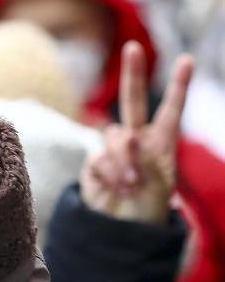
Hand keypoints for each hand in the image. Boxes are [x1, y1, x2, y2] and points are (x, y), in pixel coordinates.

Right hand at [81, 42, 193, 224]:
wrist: (122, 233)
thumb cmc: (147, 209)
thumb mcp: (157, 184)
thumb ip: (142, 156)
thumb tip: (124, 136)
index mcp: (162, 144)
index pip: (171, 111)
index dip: (179, 86)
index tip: (187, 59)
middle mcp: (137, 142)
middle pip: (133, 102)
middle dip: (134, 74)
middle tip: (133, 48)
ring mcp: (113, 152)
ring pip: (114, 137)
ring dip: (124, 160)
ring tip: (131, 185)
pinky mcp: (93, 165)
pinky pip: (99, 159)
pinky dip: (111, 175)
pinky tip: (117, 190)